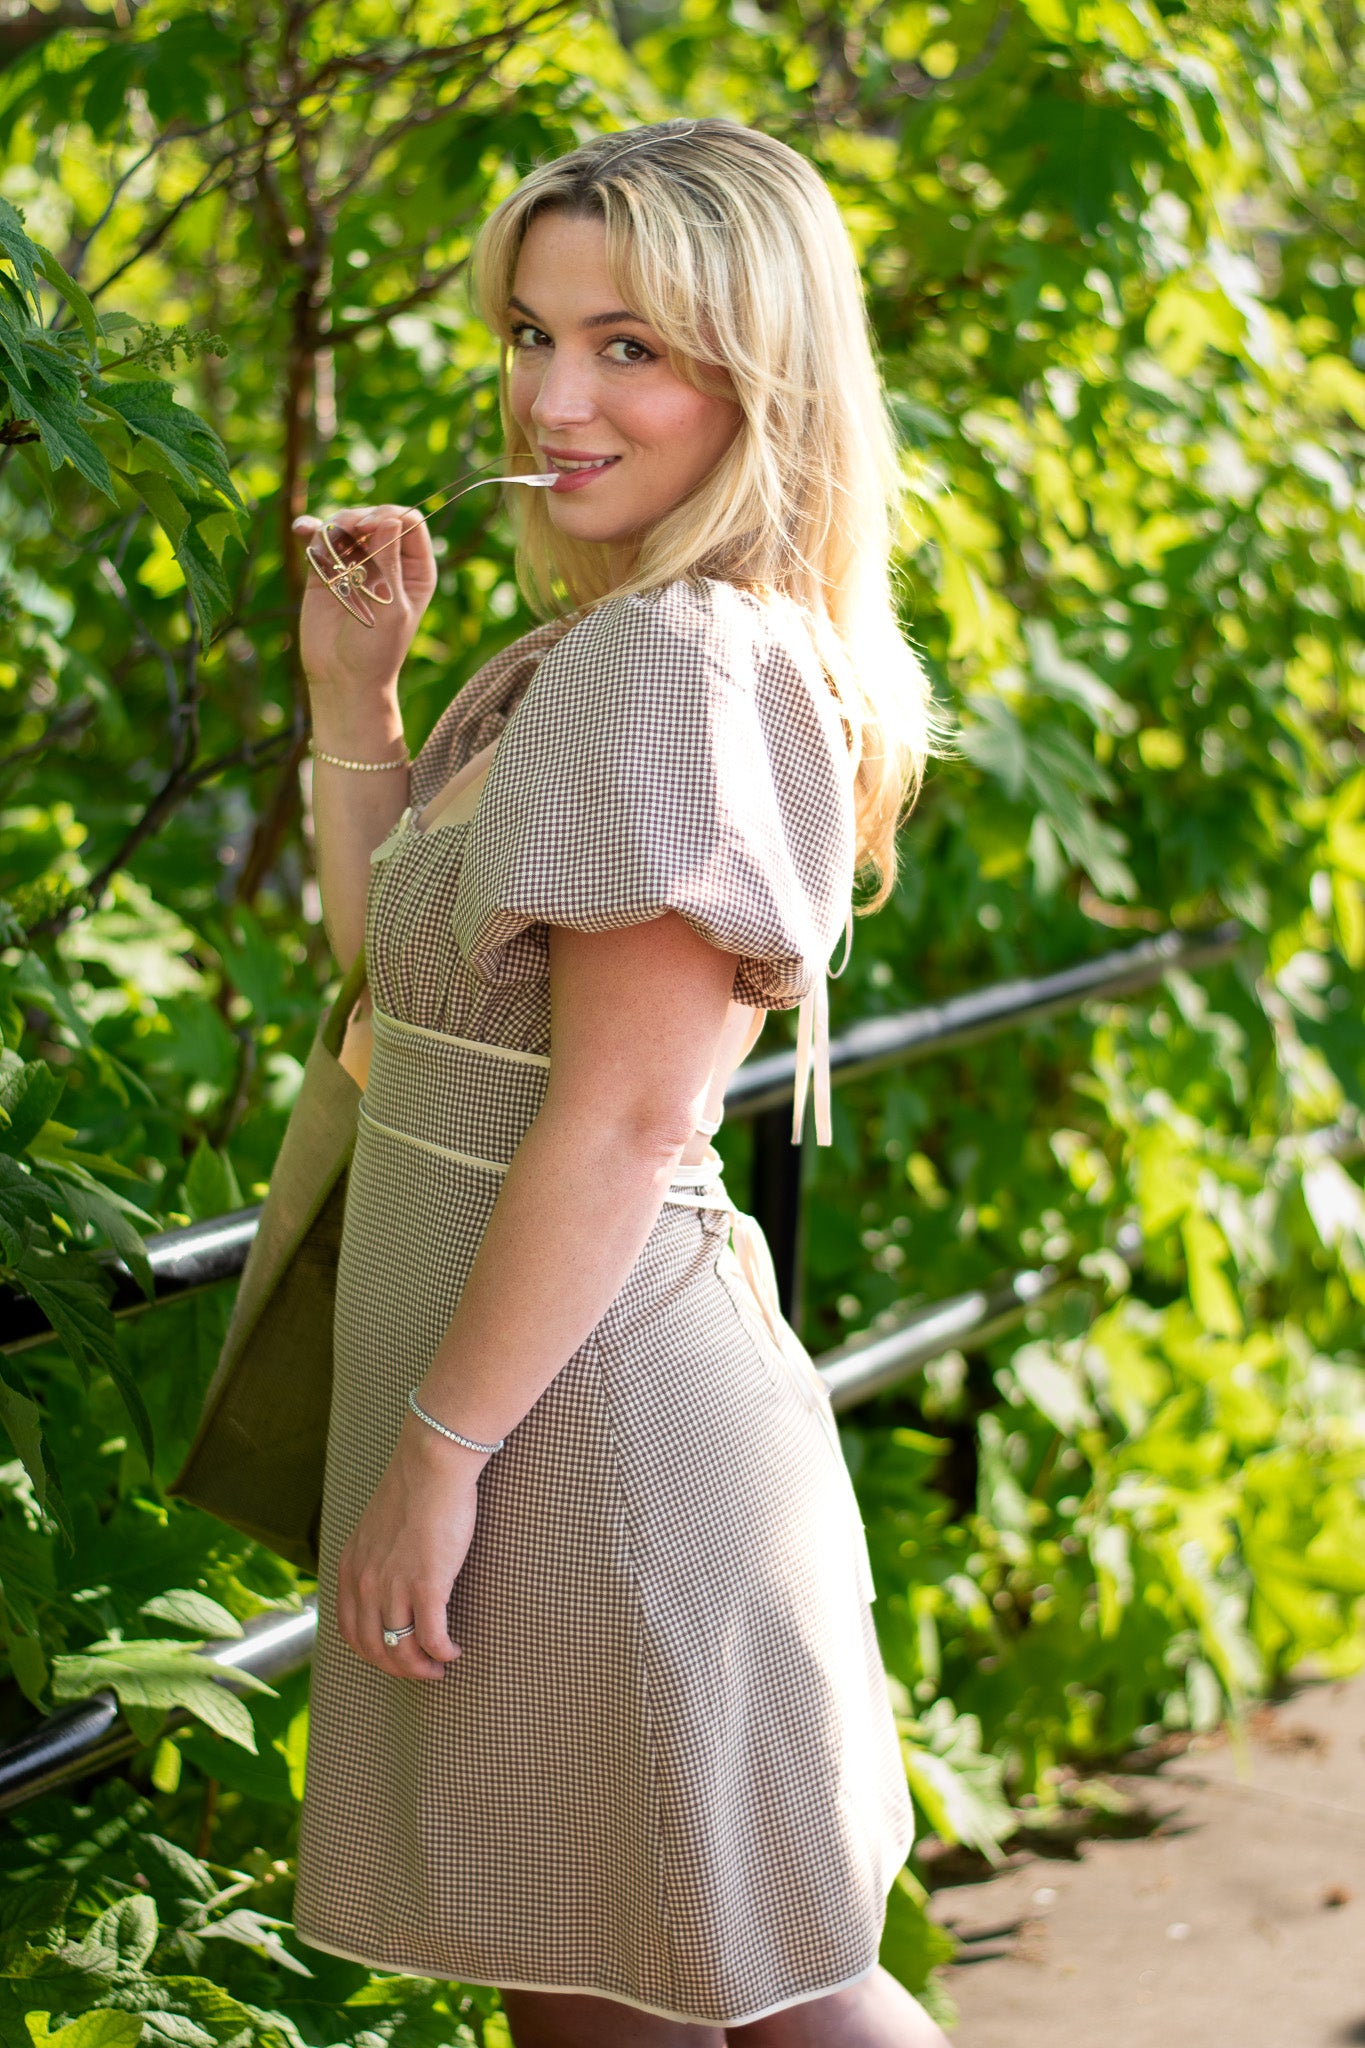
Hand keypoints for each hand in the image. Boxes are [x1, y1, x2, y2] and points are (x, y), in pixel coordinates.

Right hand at [293, 502, 438, 697]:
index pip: (409, 522)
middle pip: (375, 517)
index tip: (369, 528)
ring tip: (324, 540)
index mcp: (415, 569)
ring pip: (346, 524)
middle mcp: (388, 561)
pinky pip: (320, 540)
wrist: (343, 678)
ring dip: (334, 523)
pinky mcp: (326, 571)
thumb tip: (388, 519)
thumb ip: (389, 562)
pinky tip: (301, 530)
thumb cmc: (377, 650)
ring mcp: (356, 564)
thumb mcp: (391, 607)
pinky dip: (311, 530)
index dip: (389, 515)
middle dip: (358, 518)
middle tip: (346, 531)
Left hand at [335, 1416, 485, 1679]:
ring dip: (422, 1668)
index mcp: (351, 1569)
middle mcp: (365, 1583)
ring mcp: (394, 1587)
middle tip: (421, 1671)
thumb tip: (386, 1579)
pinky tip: (453, 1651)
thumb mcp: (375, 1528)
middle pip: (374, 1648)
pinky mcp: (426, 1585)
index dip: (372, 1654)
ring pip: (401, 1649)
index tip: (394, 1657)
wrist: (431, 1466)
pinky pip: (431, 1637)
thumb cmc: (413, 1489)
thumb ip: (373, 1557)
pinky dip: (442, 1652)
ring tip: (439, 1668)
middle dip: (398, 1668)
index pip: (350, 1632)